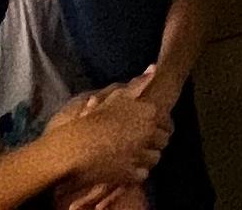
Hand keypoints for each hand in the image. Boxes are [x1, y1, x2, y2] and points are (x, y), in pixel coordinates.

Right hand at [42, 79, 170, 192]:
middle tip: (139, 143)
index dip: (158, 126)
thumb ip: (138, 84)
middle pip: (163, 141)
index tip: (148, 129)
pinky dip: (137, 172)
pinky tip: (126, 167)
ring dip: (146, 157)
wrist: (73, 148)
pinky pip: (144, 174)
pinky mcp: (131, 173)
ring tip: (133, 154)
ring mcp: (140, 153)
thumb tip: (154, 67)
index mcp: (148, 112)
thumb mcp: (116, 97)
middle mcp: (148, 132)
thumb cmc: (94, 119)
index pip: (167, 122)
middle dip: (153, 142)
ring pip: (155, 158)